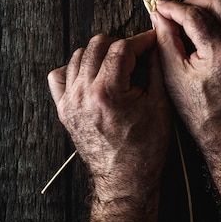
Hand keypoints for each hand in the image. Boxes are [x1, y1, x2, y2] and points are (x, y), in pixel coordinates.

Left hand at [47, 30, 171, 202]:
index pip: (122, 47)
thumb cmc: (146, 148)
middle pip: (98, 44)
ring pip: (79, 55)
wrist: (125, 181)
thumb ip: (156, 68)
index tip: (151, 41)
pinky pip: (60, 76)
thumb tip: (155, 43)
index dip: (141, 40)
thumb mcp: (160, 105)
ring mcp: (70, 102)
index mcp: (108, 92)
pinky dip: (75, 69)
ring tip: (117, 65)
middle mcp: (83, 93)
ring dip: (99, 54)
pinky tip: (92, 75)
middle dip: (120, 44)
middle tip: (136, 54)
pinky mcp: (63, 110)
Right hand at [151, 0, 220, 157]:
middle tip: (183, 11)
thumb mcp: (174, 78)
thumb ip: (166, 41)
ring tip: (208, 13)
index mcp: (218, 52)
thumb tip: (159, 14)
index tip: (162, 7)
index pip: (192, 13)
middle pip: (219, 0)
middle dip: (195, 0)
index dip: (173, 7)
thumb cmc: (200, 110)